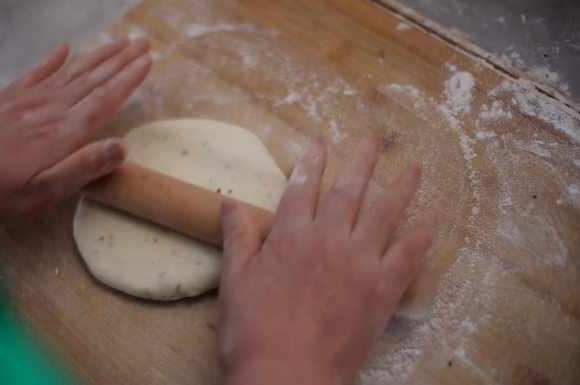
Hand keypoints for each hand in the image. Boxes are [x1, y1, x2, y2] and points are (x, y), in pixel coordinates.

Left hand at [0, 38, 150, 222]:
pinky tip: (64, 48)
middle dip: (121, 59)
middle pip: (93, 78)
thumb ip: (85, 167)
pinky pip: (36, 73)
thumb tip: (121, 147)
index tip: (147, 62)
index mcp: (65, 132)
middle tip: (143, 42)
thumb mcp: (47, 192)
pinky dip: (52, 59)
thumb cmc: (1, 193)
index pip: (104, 100)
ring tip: (119, 42)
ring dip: (98, 55)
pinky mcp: (9, 100)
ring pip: (71, 71)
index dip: (128, 80)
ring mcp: (29, 101)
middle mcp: (52, 109)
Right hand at [218, 136, 437, 383]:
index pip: (301, 189)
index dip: (309, 162)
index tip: (318, 141)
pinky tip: (434, 218)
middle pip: (347, 192)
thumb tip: (229, 202)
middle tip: (373, 140)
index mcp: (290, 238)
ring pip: (384, 215)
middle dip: (360, 162)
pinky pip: (408, 256)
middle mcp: (328, 241)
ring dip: (400, 188)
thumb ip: (238, 238)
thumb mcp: (235, 282)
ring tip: (414, 167)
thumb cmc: (253, 333)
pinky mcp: (382, 292)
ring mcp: (359, 264)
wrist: (287, 377)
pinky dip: (423, 235)